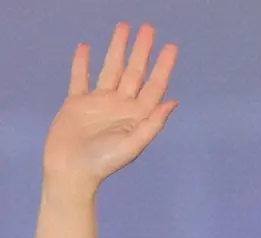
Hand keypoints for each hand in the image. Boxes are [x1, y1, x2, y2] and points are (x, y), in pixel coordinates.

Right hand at [42, 22, 178, 194]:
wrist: (71, 170)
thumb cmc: (103, 162)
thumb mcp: (133, 144)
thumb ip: (152, 124)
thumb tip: (172, 103)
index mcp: (136, 116)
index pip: (154, 86)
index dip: (163, 66)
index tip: (171, 46)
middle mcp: (120, 106)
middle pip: (134, 72)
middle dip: (142, 50)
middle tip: (148, 27)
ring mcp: (98, 103)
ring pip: (110, 69)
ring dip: (117, 49)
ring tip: (123, 27)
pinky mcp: (77, 103)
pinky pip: (80, 78)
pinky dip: (82, 63)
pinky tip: (86, 47)